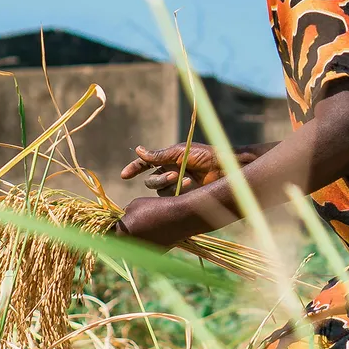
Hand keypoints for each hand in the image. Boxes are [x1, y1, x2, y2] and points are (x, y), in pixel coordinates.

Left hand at [114, 195, 187, 249]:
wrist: (181, 217)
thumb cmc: (156, 207)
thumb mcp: (134, 205)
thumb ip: (124, 215)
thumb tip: (122, 219)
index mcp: (122, 234)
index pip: (107, 233)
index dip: (107, 227)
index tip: (109, 223)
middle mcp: (130, 247)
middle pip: (120, 241)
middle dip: (121, 232)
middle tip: (128, 221)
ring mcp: (143, 252)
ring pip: (134, 244)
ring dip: (135, 236)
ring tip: (145, 224)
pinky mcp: (155, 253)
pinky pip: (146, 246)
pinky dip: (148, 240)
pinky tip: (155, 230)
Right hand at [120, 142, 258, 195]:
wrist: (224, 168)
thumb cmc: (206, 156)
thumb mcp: (180, 153)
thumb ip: (158, 155)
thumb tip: (137, 150)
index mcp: (168, 159)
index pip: (145, 164)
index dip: (134, 168)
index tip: (124, 175)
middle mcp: (169, 172)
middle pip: (150, 181)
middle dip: (160, 179)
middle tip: (174, 175)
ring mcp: (176, 185)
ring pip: (160, 191)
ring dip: (171, 186)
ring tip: (188, 180)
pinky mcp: (183, 196)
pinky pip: (171, 198)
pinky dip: (179, 192)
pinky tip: (192, 186)